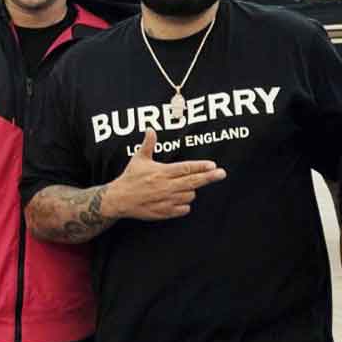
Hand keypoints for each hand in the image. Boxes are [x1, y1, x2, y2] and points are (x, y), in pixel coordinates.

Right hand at [105, 129, 227, 220]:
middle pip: (193, 182)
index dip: (200, 166)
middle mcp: (166, 186)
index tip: (213, 165)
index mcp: (161, 172)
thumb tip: (150, 129)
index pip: (185, 168)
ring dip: (191, 190)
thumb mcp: (138, 159)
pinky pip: (183, 209)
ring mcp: (166, 200)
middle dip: (209, 177)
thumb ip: (148, 144)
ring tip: (186, 186)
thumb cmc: (130, 177)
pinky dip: (185, 204)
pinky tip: (180, 199)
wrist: (119, 199)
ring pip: (190, 195)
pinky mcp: (164, 212)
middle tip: (222, 173)